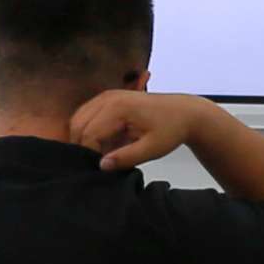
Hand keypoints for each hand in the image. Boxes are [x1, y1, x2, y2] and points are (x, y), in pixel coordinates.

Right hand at [65, 86, 216, 171]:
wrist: (185, 112)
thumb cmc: (171, 129)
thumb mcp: (152, 149)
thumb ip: (126, 158)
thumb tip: (102, 165)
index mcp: (118, 108)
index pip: (88, 134)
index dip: (91, 154)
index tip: (103, 167)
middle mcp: (107, 98)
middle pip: (77, 125)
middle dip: (83, 146)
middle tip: (99, 163)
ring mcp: (106, 96)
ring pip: (78, 120)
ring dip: (84, 138)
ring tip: (102, 154)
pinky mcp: (107, 98)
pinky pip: (86, 115)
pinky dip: (89, 130)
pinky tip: (105, 143)